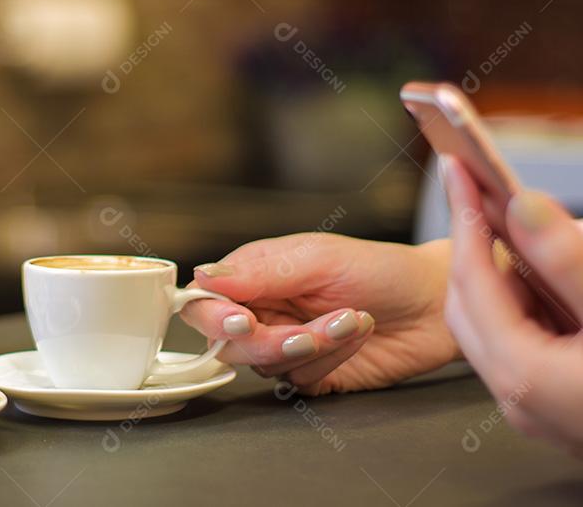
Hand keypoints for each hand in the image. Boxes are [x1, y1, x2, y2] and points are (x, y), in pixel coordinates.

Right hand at [182, 233, 459, 394]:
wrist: (434, 303)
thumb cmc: (379, 268)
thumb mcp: (317, 258)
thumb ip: (260, 272)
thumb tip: (203, 276)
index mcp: (253, 274)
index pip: (204, 301)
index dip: (214, 317)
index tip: (243, 322)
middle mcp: (263, 310)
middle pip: (229, 342)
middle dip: (269, 341)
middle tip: (307, 332)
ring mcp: (285, 343)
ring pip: (265, 364)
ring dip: (312, 346)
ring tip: (351, 320)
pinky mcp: (311, 373)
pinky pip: (299, 380)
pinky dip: (331, 359)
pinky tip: (357, 334)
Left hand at [441, 154, 582, 456]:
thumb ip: (570, 263)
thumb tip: (524, 206)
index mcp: (523, 374)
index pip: (471, 277)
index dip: (465, 215)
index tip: (457, 167)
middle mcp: (518, 398)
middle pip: (471, 303)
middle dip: (479, 243)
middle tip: (486, 191)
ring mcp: (538, 409)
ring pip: (495, 323)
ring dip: (508, 272)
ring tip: (528, 227)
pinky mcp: (560, 408)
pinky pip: (524, 342)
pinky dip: (531, 302)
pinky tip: (556, 276)